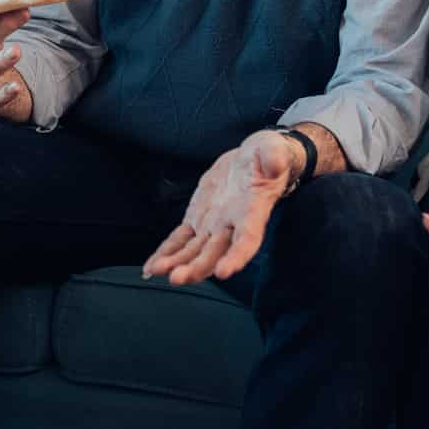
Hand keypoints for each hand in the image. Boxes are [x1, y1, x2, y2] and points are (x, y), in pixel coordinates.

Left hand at [143, 131, 299, 285]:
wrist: (252, 160)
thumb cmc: (267, 156)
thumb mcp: (273, 150)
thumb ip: (273, 157)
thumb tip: (275, 163)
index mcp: (253, 211)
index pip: (247, 240)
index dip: (236, 257)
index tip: (223, 272)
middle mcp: (232, 225)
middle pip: (215, 252)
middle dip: (197, 267)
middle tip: (177, 278)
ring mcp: (213, 225)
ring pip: (195, 251)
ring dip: (177, 263)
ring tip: (158, 271)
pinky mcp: (198, 219)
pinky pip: (181, 239)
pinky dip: (167, 252)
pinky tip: (152, 267)